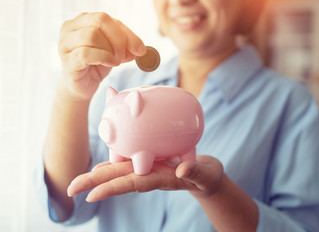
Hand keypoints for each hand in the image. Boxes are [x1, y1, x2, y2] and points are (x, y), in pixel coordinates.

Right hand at [58, 12, 145, 99]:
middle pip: (99, 21)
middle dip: (119, 38)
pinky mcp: (68, 61)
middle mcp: (70, 28)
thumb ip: (126, 45)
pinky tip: (112, 64)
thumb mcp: (114, 51)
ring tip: (117, 60)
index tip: (140, 49)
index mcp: (82, 20)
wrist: (82, 86)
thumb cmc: (96, 65)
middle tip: (126, 54)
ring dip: (111, 49)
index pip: (106, 18)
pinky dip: (104, 57)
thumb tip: (140, 48)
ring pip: (92, 35)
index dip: (127, 33)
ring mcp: (65, 44)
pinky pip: (86, 53)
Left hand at [67, 155, 223, 201]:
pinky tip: (101, 166)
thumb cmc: (206, 177)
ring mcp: (150, 170)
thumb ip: (195, 173)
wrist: (206, 178)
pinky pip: (129, 165)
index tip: (92, 195)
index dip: (113, 188)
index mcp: (161, 179)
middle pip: (120, 179)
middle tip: (70, 188)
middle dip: (95, 183)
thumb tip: (182, 171)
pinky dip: (114, 165)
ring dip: (100, 176)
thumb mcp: (205, 175)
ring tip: (80, 180)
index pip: (134, 183)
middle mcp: (151, 176)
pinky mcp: (152, 164)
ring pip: (121, 172)